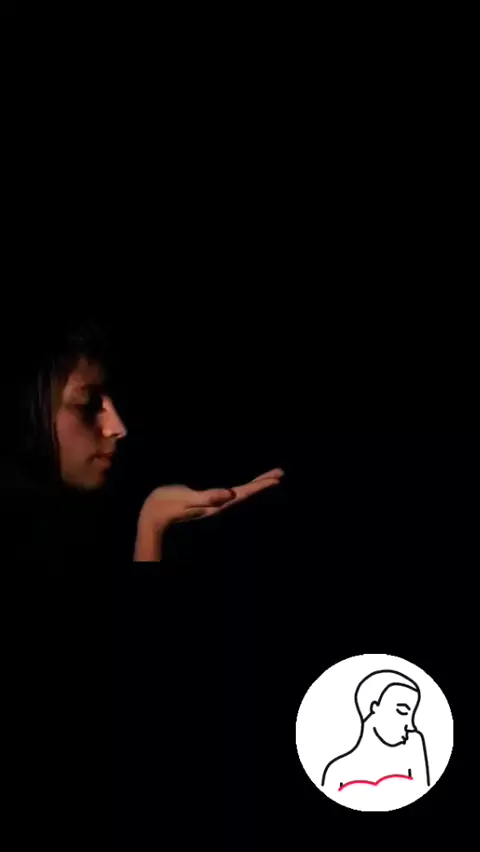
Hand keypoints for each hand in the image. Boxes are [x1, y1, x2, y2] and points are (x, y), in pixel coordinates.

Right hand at [139, 468, 284, 531]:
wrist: (153, 514)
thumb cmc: (167, 504)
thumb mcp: (187, 499)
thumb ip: (208, 497)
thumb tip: (230, 494)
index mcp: (217, 504)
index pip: (244, 493)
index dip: (261, 485)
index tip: (277, 477)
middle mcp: (218, 504)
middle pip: (246, 493)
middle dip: (263, 483)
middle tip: (280, 473)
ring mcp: (212, 504)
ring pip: (240, 493)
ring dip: (254, 485)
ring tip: (268, 478)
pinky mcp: (206, 500)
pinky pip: (230, 492)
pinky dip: (242, 487)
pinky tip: (242, 486)